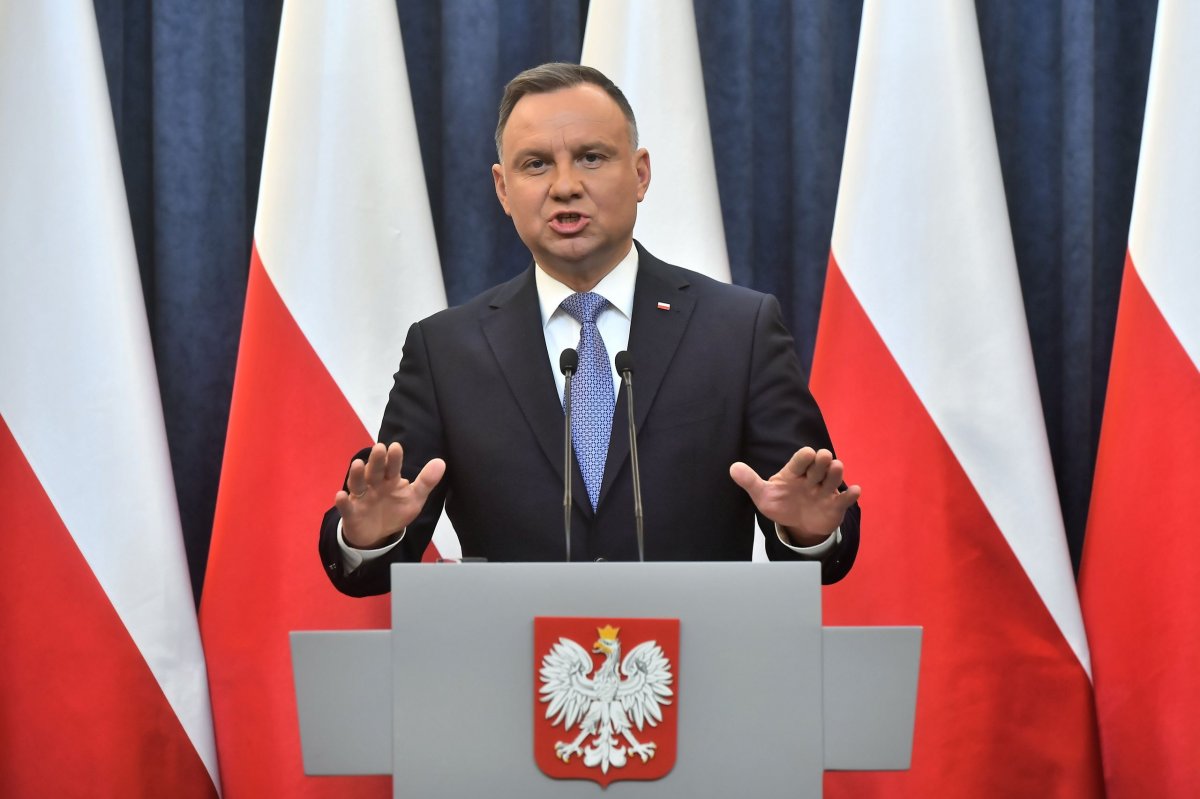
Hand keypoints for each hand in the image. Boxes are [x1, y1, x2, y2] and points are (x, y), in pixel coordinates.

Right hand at [333, 442, 445, 548]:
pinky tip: (341, 495)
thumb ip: (426, 482)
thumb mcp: (414, 499)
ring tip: (358, 464)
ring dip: (357, 474)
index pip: (392, 467)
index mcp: (390, 480)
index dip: (394, 458)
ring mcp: (361, 498)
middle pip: (374, 471)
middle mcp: (374, 485)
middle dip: (376, 461)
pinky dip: (342, 502)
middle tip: (379, 447)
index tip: (396, 447)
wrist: (377, 534)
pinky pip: (346, 507)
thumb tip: (441, 462)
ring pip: (357, 484)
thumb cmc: (395, 510)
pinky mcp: (351, 513)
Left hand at [729, 447, 860, 546]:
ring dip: (836, 473)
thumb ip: (750, 482)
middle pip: (820, 465)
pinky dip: (851, 495)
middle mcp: (812, 478)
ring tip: (836, 468)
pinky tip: (855, 491)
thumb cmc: (782, 503)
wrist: (798, 524)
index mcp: (795, 472)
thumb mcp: (764, 495)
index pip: (801, 460)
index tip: (807, 454)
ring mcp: (825, 491)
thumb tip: (733, 468)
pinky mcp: (835, 505)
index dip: (805, 457)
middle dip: (822, 461)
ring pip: (834, 478)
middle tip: (823, 459)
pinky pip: (845, 499)